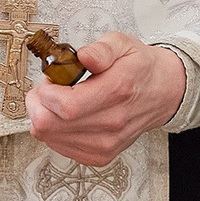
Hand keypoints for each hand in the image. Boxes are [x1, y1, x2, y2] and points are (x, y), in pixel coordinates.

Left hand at [25, 33, 185, 168]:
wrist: (161, 93)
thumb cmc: (139, 68)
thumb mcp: (122, 44)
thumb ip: (100, 50)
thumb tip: (84, 56)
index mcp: (117, 91)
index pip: (67, 106)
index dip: (46, 93)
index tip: (50, 80)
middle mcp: (112, 122)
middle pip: (51, 126)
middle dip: (38, 104)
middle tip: (47, 89)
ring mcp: (106, 143)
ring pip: (50, 138)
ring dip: (45, 117)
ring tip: (59, 101)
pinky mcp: (100, 155)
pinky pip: (60, 148)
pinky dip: (55, 131)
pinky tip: (66, 117)